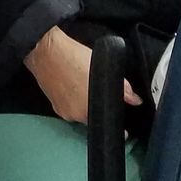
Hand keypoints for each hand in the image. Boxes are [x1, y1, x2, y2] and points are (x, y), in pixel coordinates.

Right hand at [22, 26, 141, 124]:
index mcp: (89, 109)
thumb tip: (136, 101)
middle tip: (101, 95)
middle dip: (99, 110)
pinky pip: (70, 108)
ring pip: (81, 113)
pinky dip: (74, 101)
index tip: (123, 129)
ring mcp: (64, 112)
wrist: (45, 51)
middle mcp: (76, 116)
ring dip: (85, 105)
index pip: (107, 123)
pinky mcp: (54, 106)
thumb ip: (122, 88)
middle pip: (94, 118)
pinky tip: (74, 88)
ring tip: (85, 88)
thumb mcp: (102, 67)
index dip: (116, 124)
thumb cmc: (73, 57)